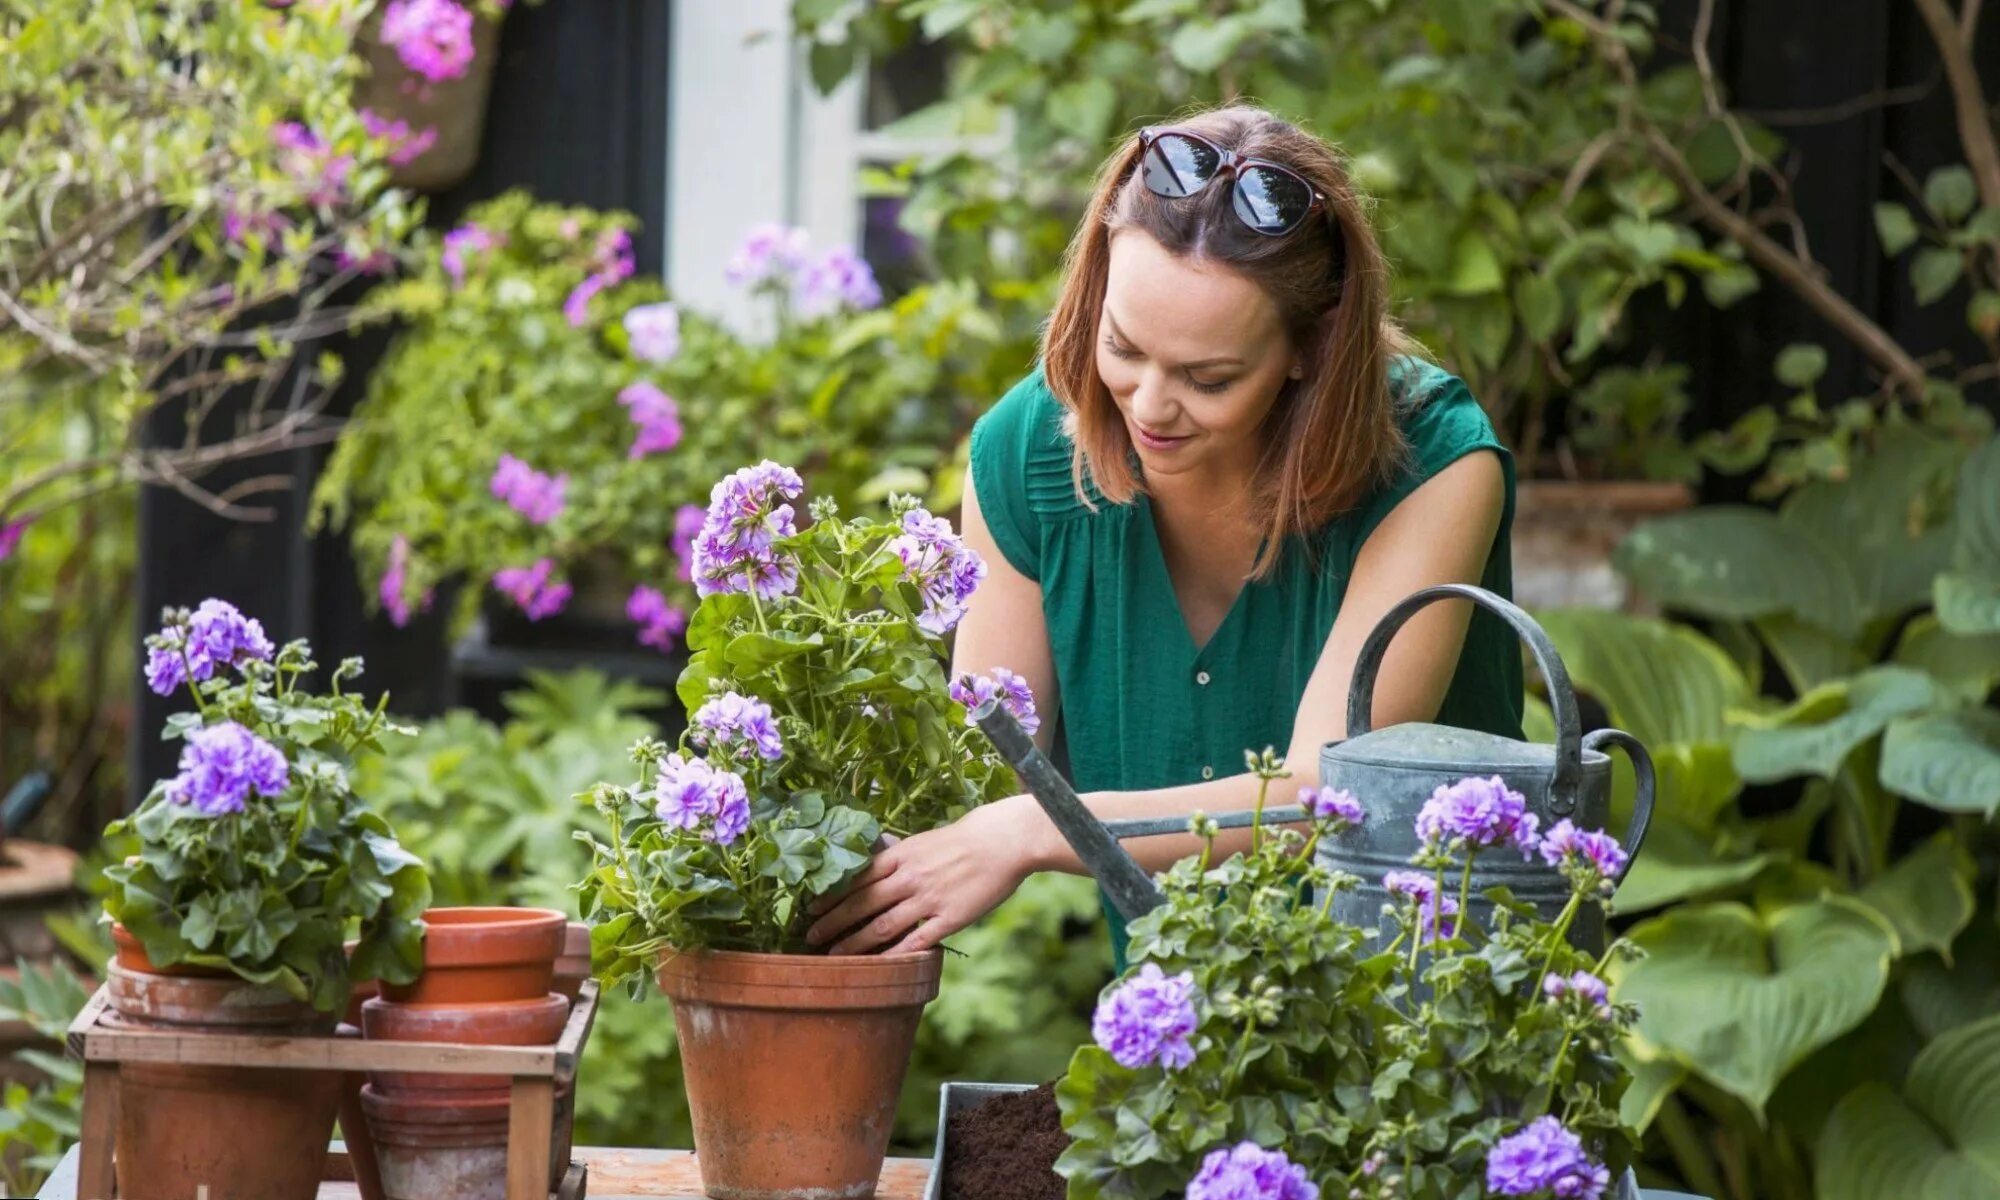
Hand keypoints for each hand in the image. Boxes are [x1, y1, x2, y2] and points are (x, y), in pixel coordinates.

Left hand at [804, 798, 1039, 954]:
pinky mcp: (949, 918)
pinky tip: (880, 966)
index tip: (811, 908)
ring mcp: (928, 898)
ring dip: (855, 943)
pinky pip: (916, 940)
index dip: (831, 895)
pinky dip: (896, 954)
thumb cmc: (964, 840)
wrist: (1002, 841)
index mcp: (901, 855)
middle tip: (811, 936)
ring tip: (835, 956)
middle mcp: (909, 876)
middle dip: (832, 922)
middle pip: (861, 903)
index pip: (856, 877)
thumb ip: (899, 856)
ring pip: (882, 925)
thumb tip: (873, 865)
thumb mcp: (923, 840)